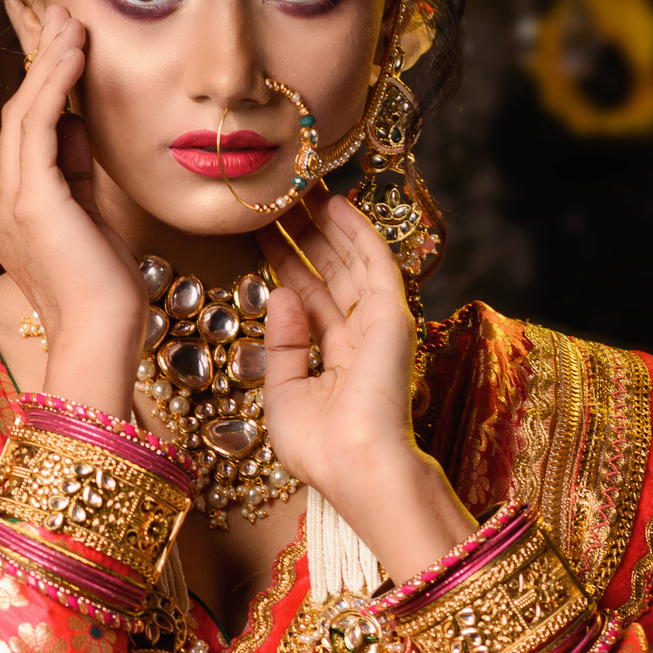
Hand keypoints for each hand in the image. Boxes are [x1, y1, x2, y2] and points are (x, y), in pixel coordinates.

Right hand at [0, 4, 144, 415]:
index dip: (46, 89)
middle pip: (19, 118)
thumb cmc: (107, 294)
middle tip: (64, 18)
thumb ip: (76, 174)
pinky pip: (39, 126)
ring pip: (24, 115)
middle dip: (43, 64)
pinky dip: (55, 85)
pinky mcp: (30, 201)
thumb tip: (74, 123)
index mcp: (9, 215)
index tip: (68, 49)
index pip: (27, 138)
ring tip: (72, 25)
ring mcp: (8, 203)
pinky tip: (74, 55)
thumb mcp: (92, 220)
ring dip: (50, 64)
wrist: (103, 338)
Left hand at [258, 195, 474, 583]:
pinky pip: (374, 261)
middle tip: (280, 195)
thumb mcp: (283, 395)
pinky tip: (337, 202)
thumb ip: (282, 345)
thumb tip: (280, 294)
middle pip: (328, 272)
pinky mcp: (392, 314)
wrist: (357, 467)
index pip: (307, 298)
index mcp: (333, 359)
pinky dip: (357, 230)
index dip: (284, 262)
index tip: (260, 232)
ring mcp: (377, 324)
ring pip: (350, 260)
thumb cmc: (321, 448)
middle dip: (305, 234)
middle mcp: (357, 337)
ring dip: (327, 223)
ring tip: (301, 185)